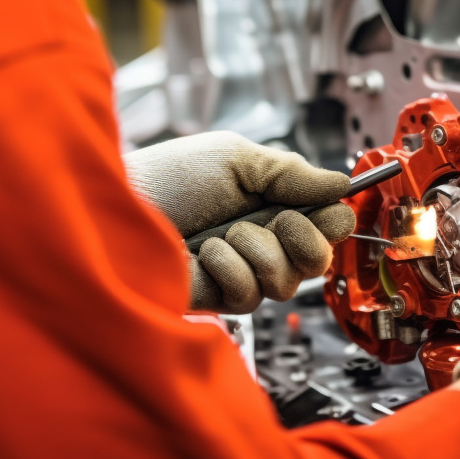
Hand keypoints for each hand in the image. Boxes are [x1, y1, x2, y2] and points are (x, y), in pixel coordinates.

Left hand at [124, 132, 354, 312]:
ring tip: (222, 234)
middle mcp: (263, 241)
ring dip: (256, 250)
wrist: (117, 204)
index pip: (330, 224)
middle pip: (319, 260)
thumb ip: (292, 172)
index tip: (316, 208)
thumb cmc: (168, 178)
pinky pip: (249, 296)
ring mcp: (242, 273)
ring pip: (287, 282)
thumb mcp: (237, 159)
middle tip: (273, 219)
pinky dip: (229, 269)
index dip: (330, 220)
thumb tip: (342, 184)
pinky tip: (204, 254)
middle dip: (300, 237)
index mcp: (273, 205)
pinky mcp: (217, 299)